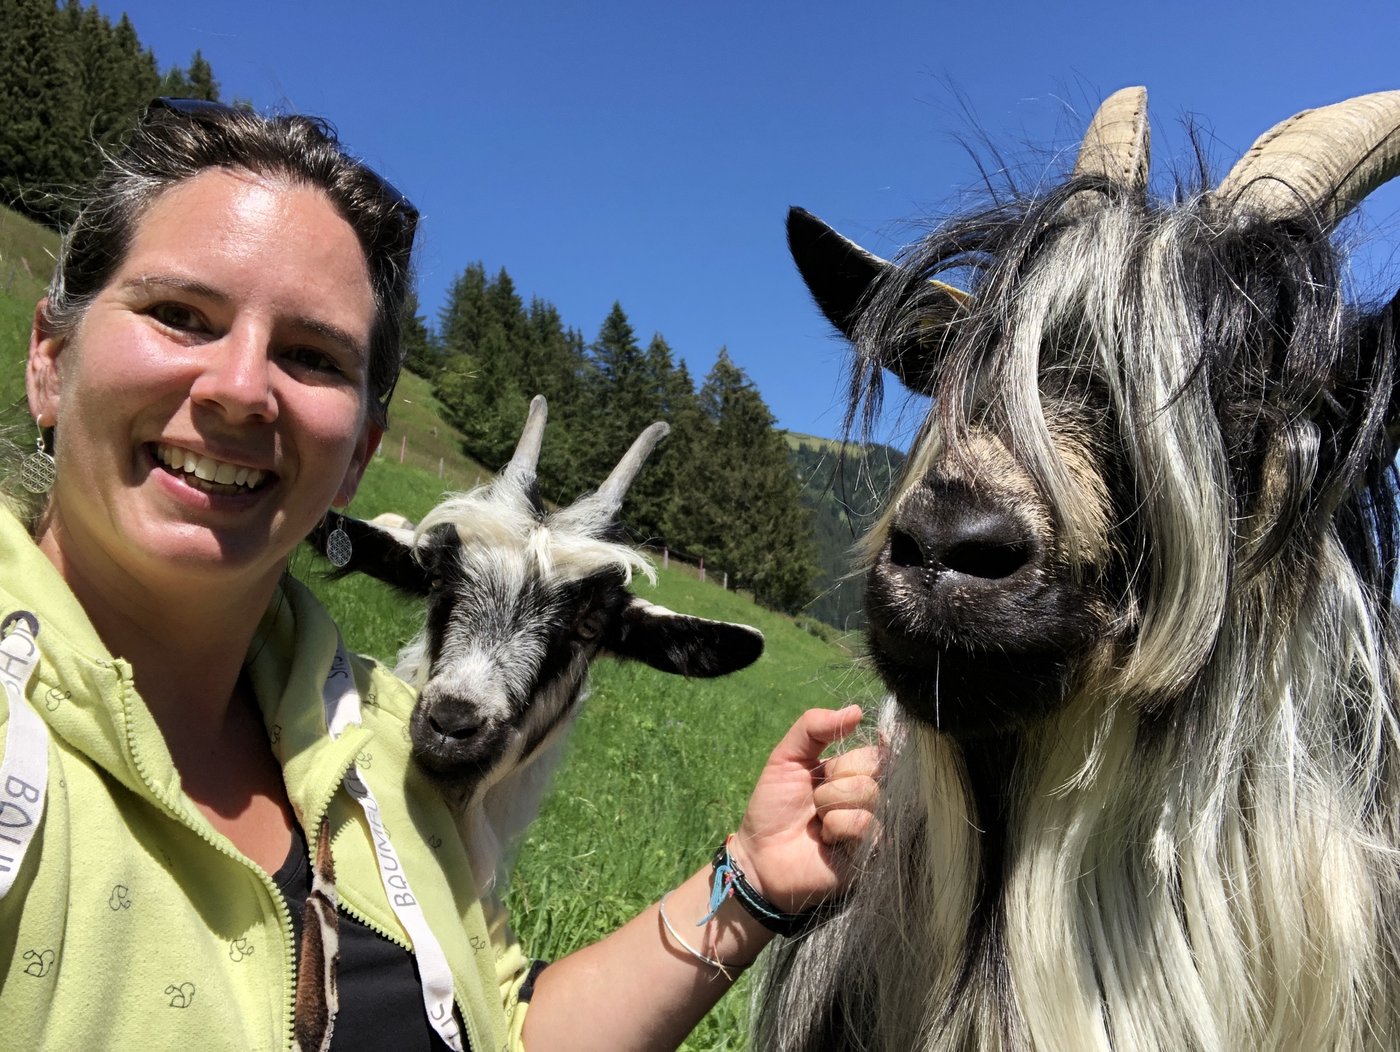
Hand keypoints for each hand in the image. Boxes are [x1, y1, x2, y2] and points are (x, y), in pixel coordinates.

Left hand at [732, 705, 882, 914]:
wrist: (758, 854)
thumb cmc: (773, 806)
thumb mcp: (786, 757)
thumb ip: (813, 727)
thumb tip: (856, 710)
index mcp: (851, 771)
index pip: (875, 748)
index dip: (862, 751)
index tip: (847, 756)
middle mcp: (867, 795)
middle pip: (874, 767)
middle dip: (834, 779)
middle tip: (814, 799)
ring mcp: (872, 823)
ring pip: (867, 793)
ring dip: (830, 804)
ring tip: (817, 821)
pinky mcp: (871, 852)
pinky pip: (864, 823)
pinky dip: (837, 826)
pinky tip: (826, 840)